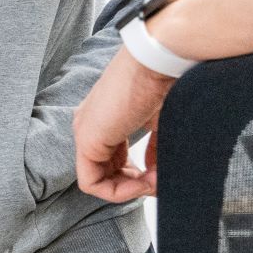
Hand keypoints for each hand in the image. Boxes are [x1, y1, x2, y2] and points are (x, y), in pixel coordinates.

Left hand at [73, 45, 176, 201]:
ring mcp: (85, 131)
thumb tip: (157, 177)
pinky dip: (119, 191)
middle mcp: (91, 125)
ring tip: (155, 181)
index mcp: (106, 118)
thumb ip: (156, 151)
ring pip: (97, 180)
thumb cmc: (167, 83)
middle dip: (135, 185)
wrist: (161, 61)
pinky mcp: (87, 138)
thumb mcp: (163, 124)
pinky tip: (144, 182)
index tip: (163, 173)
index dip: (139, 176)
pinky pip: (92, 182)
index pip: (114, 160)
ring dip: (130, 189)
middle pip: (105, 172)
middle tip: (160, 181)